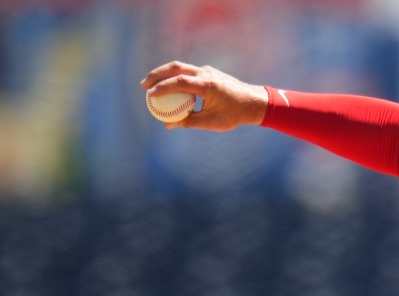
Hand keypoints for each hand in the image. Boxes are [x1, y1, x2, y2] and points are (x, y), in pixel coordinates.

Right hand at [140, 61, 268, 130]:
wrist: (254, 102)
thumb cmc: (235, 114)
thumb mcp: (212, 122)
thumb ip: (189, 122)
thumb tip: (168, 124)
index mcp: (207, 85)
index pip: (179, 82)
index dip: (162, 87)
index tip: (149, 94)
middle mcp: (206, 73)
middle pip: (175, 68)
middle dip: (157, 75)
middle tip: (143, 85)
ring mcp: (207, 70)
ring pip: (181, 67)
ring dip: (165, 74)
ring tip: (152, 85)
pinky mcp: (209, 72)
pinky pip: (188, 72)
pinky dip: (176, 77)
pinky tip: (169, 88)